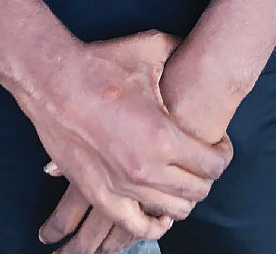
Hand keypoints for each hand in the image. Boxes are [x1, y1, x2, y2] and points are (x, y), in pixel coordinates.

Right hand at [36, 31, 239, 251]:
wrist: (52, 81)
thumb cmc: (101, 64)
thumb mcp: (150, 48)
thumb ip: (182, 51)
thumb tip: (199, 49)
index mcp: (163, 138)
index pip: (213, 165)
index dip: (223, 154)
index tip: (220, 143)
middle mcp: (146, 170)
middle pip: (197, 191)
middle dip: (207, 176)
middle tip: (203, 158)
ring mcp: (122, 188)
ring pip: (172, 212)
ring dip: (184, 198)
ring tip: (182, 177)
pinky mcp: (99, 196)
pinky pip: (137, 227)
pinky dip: (154, 224)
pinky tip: (159, 211)